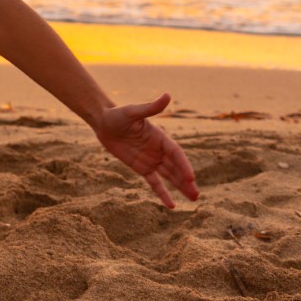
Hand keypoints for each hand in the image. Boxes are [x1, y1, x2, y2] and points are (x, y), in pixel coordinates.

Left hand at [93, 93, 199, 207]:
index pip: (175, 153)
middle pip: (175, 167)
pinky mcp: (141, 167)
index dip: (183, 165)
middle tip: (197, 195)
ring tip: (194, 199)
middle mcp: (158, 149)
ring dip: (180, 187)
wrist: (103, 122)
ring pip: (169, 176)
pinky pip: (154, 182)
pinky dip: (162, 192)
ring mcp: (151, 159)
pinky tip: (171, 205)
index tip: (191, 177)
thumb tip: (167, 95)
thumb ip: (150, 107)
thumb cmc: (117, 114)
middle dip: (186, 181)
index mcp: (160, 137)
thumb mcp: (132, 111)